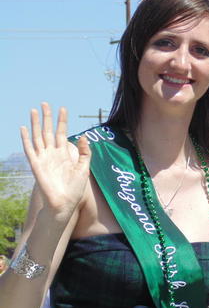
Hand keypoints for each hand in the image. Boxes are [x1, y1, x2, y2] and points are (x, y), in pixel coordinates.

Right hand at [20, 103, 90, 221]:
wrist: (64, 203)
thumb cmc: (74, 189)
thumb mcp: (84, 169)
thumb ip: (84, 153)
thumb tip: (83, 136)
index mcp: (64, 154)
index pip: (62, 133)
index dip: (62, 121)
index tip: (63, 108)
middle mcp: (52, 154)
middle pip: (48, 131)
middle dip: (47, 117)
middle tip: (45, 103)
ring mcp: (43, 158)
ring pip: (38, 136)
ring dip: (35, 123)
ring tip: (34, 110)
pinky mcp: (36, 164)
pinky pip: (29, 149)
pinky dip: (26, 138)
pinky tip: (24, 128)